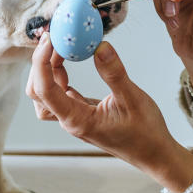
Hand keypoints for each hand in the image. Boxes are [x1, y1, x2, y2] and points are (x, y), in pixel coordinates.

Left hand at [25, 33, 192, 192]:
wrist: (154, 154)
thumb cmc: (145, 132)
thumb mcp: (133, 99)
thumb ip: (114, 73)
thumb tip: (99, 46)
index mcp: (78, 120)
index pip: (46, 91)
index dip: (41, 63)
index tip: (49, 40)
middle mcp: (71, 120)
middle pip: (38, 93)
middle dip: (40, 64)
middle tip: (53, 39)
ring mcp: (75, 117)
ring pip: (46, 94)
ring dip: (47, 70)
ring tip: (61, 48)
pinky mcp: (81, 113)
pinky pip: (60, 93)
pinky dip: (59, 75)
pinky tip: (69, 61)